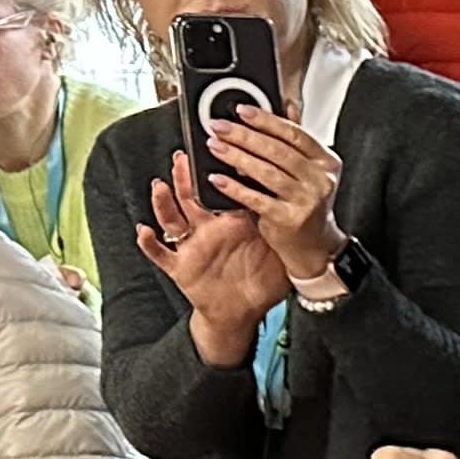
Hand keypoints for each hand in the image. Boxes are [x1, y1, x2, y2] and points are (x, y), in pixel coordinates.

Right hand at [141, 152, 286, 364]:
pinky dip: (150, 243)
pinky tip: (144, 231)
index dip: (222, 171)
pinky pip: (161, 254)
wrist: (242, 311)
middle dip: (186, 177)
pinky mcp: (181, 266)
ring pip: (173, 218)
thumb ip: (287, 225)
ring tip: (160, 185)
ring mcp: (193, 245)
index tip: (222, 147)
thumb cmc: (258, 278)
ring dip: (164, 202)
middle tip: (182, 155)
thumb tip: (316, 205)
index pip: (225, 189)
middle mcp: (209, 229)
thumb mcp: (276, 249)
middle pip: (192, 196)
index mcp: (233, 222)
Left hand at [205, 108, 346, 281]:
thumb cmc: (307, 202)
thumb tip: (286, 104)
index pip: (295, 134)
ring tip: (214, 146)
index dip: (266, 120)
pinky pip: (257, 199)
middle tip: (218, 126)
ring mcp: (307, 201)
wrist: (315, 244)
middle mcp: (321, 181)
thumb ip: (295, 138)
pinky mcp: (290, 220)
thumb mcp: (309, 168)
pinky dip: (235, 188)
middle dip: (244, 135)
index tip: (241, 110)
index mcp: (326, 162)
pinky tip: (217, 178)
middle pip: (278, 151)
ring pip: (267, 172)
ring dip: (237, 157)